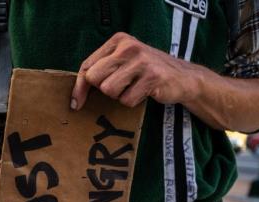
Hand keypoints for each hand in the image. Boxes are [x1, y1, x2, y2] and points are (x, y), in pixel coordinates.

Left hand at [71, 32, 200, 109]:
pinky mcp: (152, 77)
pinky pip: (127, 100)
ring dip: (120, 96)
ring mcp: (141, 61)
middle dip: (104, 90)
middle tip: (121, 87)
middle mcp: (129, 47)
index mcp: (118, 41)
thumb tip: (75, 100)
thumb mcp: (123, 63)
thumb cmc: (146, 73)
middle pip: (95, 79)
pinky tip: (145, 92)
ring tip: (134, 87)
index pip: (87, 66)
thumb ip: (100, 72)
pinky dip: (133, 102)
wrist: (183, 77)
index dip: (80, 87)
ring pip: (109, 90)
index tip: (76, 104)